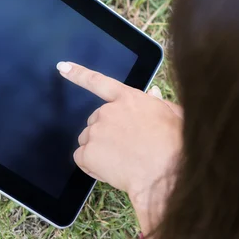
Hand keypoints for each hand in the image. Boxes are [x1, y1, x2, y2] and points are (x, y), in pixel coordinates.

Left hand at [56, 61, 182, 233]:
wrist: (167, 171)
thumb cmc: (176, 144)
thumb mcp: (173, 115)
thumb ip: (157, 103)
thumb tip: (152, 93)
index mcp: (128, 98)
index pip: (98, 82)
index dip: (78, 74)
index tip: (62, 67)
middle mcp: (107, 111)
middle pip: (95, 121)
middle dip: (105, 134)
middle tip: (126, 150)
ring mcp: (96, 131)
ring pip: (88, 141)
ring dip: (99, 151)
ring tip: (123, 163)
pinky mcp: (88, 152)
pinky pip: (82, 159)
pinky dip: (92, 166)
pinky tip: (112, 171)